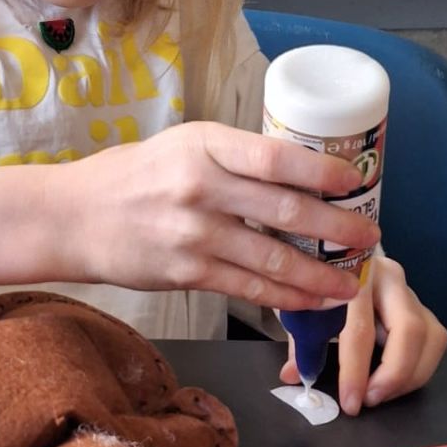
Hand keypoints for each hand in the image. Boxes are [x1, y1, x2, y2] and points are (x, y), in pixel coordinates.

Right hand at [67, 122, 380, 315]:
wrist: (75, 217)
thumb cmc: (134, 176)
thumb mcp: (183, 146)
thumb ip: (234, 158)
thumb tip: (300, 172)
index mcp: (205, 146)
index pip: (275, 157)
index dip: (322, 171)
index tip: (356, 181)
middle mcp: (201, 188)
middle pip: (285, 211)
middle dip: (338, 228)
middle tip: (371, 235)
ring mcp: (194, 234)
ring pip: (273, 260)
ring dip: (321, 274)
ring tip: (352, 280)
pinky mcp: (187, 273)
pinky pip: (249, 289)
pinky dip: (287, 297)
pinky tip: (313, 300)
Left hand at [279, 252, 446, 414]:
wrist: (338, 262)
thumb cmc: (322, 288)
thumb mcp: (306, 309)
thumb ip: (303, 343)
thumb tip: (295, 376)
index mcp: (354, 275)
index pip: (360, 328)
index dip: (355, 371)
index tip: (350, 402)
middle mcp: (390, 278)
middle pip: (409, 329)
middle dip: (393, 375)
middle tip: (371, 400)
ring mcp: (412, 292)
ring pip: (431, 337)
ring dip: (409, 376)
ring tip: (381, 394)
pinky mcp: (425, 308)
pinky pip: (435, 342)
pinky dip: (418, 369)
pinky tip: (395, 383)